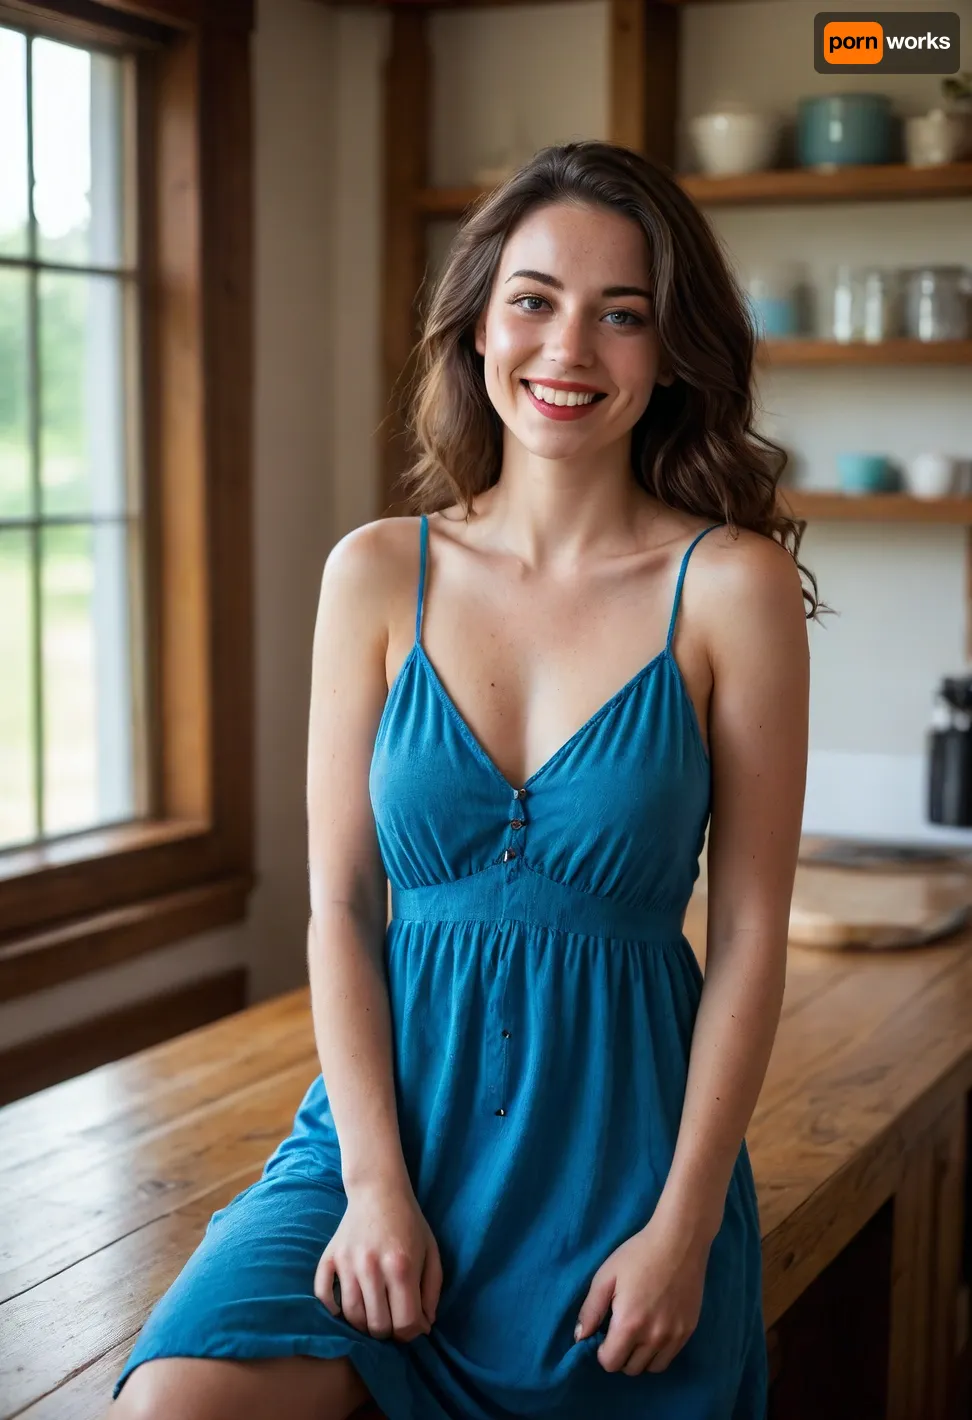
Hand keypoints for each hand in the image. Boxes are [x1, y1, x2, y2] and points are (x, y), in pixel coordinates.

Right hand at [315, 1178, 442, 1342]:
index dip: (412, 1333)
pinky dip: (333, 1309)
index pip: (405, 1322)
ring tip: (374, 1316)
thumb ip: (431, 1292)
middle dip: (388, 1332)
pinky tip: (346, 1307)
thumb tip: (424, 1327)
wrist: (379, 1189)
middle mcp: (371, 1267)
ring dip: (363, 1325)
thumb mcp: (431, 1253)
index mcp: (401, 1266)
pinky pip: (323, 1295)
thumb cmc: (409, 1223)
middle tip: (393, 1322)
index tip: (413, 1327)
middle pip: (377, 1325)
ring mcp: (347, 1262)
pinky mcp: (329, 1257)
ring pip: (351, 1316)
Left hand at [573, 1205, 710, 1374]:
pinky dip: (658, 1352)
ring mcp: (674, 1336)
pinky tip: (653, 1329)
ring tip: (636, 1332)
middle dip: (620, 1354)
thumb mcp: (606, 1276)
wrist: (679, 1241)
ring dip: (639, 1356)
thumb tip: (580, 1338)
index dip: (602, 1351)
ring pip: (651, 1368)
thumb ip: (590, 1310)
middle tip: (619, 1330)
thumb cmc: (638, 1254)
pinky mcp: (688, 1331)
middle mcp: (653, 1337)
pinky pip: (669, 1357)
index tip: (603, 1334)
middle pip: (630, 1368)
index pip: (610, 1363)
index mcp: (629, 1324)